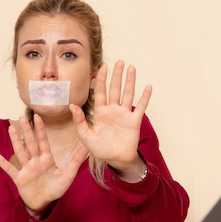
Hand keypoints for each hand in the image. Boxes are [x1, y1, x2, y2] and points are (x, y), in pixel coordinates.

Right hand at [0, 115, 88, 213]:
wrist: (45, 203)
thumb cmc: (56, 189)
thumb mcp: (68, 174)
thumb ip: (76, 160)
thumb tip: (87, 147)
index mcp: (46, 159)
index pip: (43, 141)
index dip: (40, 129)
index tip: (37, 117)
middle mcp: (35, 161)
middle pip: (30, 143)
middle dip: (27, 131)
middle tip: (21, 117)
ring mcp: (26, 169)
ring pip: (20, 152)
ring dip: (15, 140)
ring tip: (11, 128)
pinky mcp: (19, 178)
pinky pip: (9, 168)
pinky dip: (1, 162)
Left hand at [71, 60, 151, 179]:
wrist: (115, 160)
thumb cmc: (100, 149)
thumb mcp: (85, 136)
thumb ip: (79, 121)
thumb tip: (72, 105)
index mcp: (100, 112)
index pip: (100, 92)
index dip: (101, 80)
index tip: (102, 68)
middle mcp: (113, 110)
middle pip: (115, 89)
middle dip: (117, 76)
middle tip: (119, 62)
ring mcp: (124, 114)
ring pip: (127, 94)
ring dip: (130, 81)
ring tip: (131, 68)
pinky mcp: (134, 121)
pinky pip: (140, 107)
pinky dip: (145, 97)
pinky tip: (148, 87)